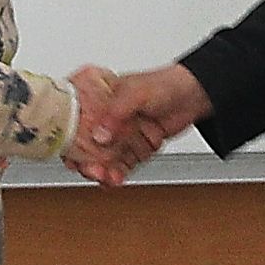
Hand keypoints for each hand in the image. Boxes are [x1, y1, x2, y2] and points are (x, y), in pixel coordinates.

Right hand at [62, 65, 165, 186]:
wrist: (194, 96)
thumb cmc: (166, 84)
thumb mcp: (137, 93)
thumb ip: (116, 113)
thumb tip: (100, 134)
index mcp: (101, 97)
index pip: (76, 121)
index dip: (70, 140)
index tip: (70, 156)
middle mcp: (108, 117)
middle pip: (87, 144)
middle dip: (87, 161)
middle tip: (93, 171)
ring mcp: (121, 133)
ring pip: (104, 158)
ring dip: (103, 170)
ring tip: (107, 178)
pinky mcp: (134, 146)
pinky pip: (121, 164)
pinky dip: (118, 173)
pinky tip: (116, 179)